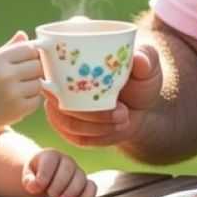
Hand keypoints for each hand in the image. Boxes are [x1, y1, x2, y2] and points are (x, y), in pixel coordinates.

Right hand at [0, 31, 44, 131]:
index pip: (29, 49)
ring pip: (39, 83)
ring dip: (33, 85)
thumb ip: (9, 48)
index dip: (32, 53)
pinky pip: (36, 100)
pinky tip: (17, 100)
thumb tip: (24, 35)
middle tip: (24, 74)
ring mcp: (12, 94)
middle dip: (35, 69)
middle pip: (38, 65)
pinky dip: (30, 100)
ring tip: (19, 87)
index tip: (28, 58)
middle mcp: (6, 76)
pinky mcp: (18, 110)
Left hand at [21, 148, 96, 196]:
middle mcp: (66, 161)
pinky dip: (87, 196)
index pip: (51, 159)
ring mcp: (77, 172)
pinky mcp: (84, 184)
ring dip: (71, 193)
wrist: (43, 179)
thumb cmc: (34, 177)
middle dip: (59, 185)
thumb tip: (36, 185)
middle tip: (51, 195)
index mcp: (50, 155)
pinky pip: (92, 187)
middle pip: (68, 168)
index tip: (40, 185)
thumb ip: (29, 180)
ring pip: (81, 178)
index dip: (46, 174)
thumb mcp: (27, 177)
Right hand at [43, 43, 163, 148]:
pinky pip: (76, 138)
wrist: (140, 106)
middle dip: (92, 111)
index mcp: (69, 58)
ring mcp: (59, 107)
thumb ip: (147, 58)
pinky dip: (99, 136)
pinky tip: (117, 129)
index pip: (48, 64)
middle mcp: (57, 83)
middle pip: (59, 99)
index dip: (58, 76)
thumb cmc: (139, 78)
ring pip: (68, 121)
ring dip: (97, 126)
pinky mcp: (68, 129)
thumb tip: (141, 60)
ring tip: (125, 119)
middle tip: (123, 111)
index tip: (93, 87)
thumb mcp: (147, 66)